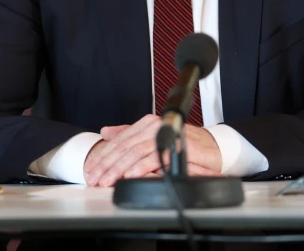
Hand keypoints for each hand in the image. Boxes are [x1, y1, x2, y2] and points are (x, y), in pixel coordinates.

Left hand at [83, 114, 222, 186]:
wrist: (212, 147)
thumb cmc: (183, 143)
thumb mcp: (153, 138)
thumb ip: (129, 133)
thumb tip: (106, 131)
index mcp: (146, 124)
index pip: (119, 141)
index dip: (103, 156)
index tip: (91, 170)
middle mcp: (154, 126)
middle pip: (124, 146)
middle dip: (106, 164)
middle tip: (94, 178)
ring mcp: (166, 134)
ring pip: (136, 152)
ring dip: (119, 168)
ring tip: (107, 180)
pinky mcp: (177, 146)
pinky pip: (155, 157)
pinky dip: (141, 167)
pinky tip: (130, 176)